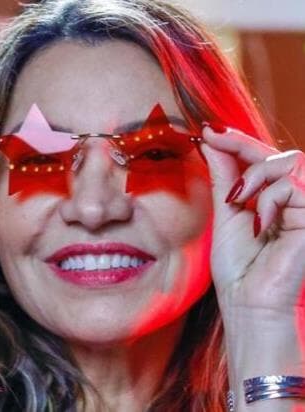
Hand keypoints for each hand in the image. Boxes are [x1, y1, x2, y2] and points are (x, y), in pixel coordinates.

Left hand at [200, 125, 304, 319]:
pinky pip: (291, 186)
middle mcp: (294, 199)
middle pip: (276, 153)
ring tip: (237, 201)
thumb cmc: (239, 267)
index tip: (209, 129)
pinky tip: (259, 223)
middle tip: (211, 139)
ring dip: (253, 176)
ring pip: (286, 162)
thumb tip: (211, 142)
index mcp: (272, 199)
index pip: (261, 159)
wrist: (249, 302)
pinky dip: (267, 200)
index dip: (237, 140)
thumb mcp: (226, 213)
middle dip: (241, 144)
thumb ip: (225, 177)